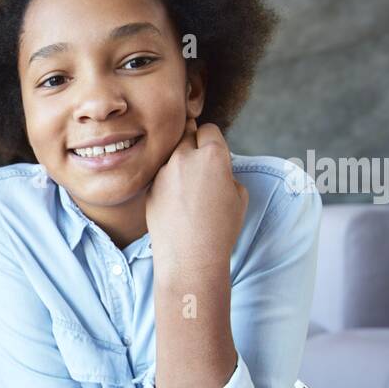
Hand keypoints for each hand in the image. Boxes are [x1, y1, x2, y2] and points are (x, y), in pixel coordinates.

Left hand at [145, 118, 247, 275]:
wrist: (190, 258)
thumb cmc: (221, 230)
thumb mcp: (239, 196)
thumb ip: (225, 172)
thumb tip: (213, 167)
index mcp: (212, 155)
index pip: (209, 129)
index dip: (212, 140)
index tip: (213, 151)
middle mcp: (184, 157)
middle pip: (186, 135)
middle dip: (193, 145)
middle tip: (199, 164)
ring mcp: (163, 172)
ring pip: (171, 156)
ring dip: (179, 163)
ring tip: (188, 189)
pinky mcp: (149, 188)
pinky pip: (160, 176)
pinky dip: (167, 182)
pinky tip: (176, 203)